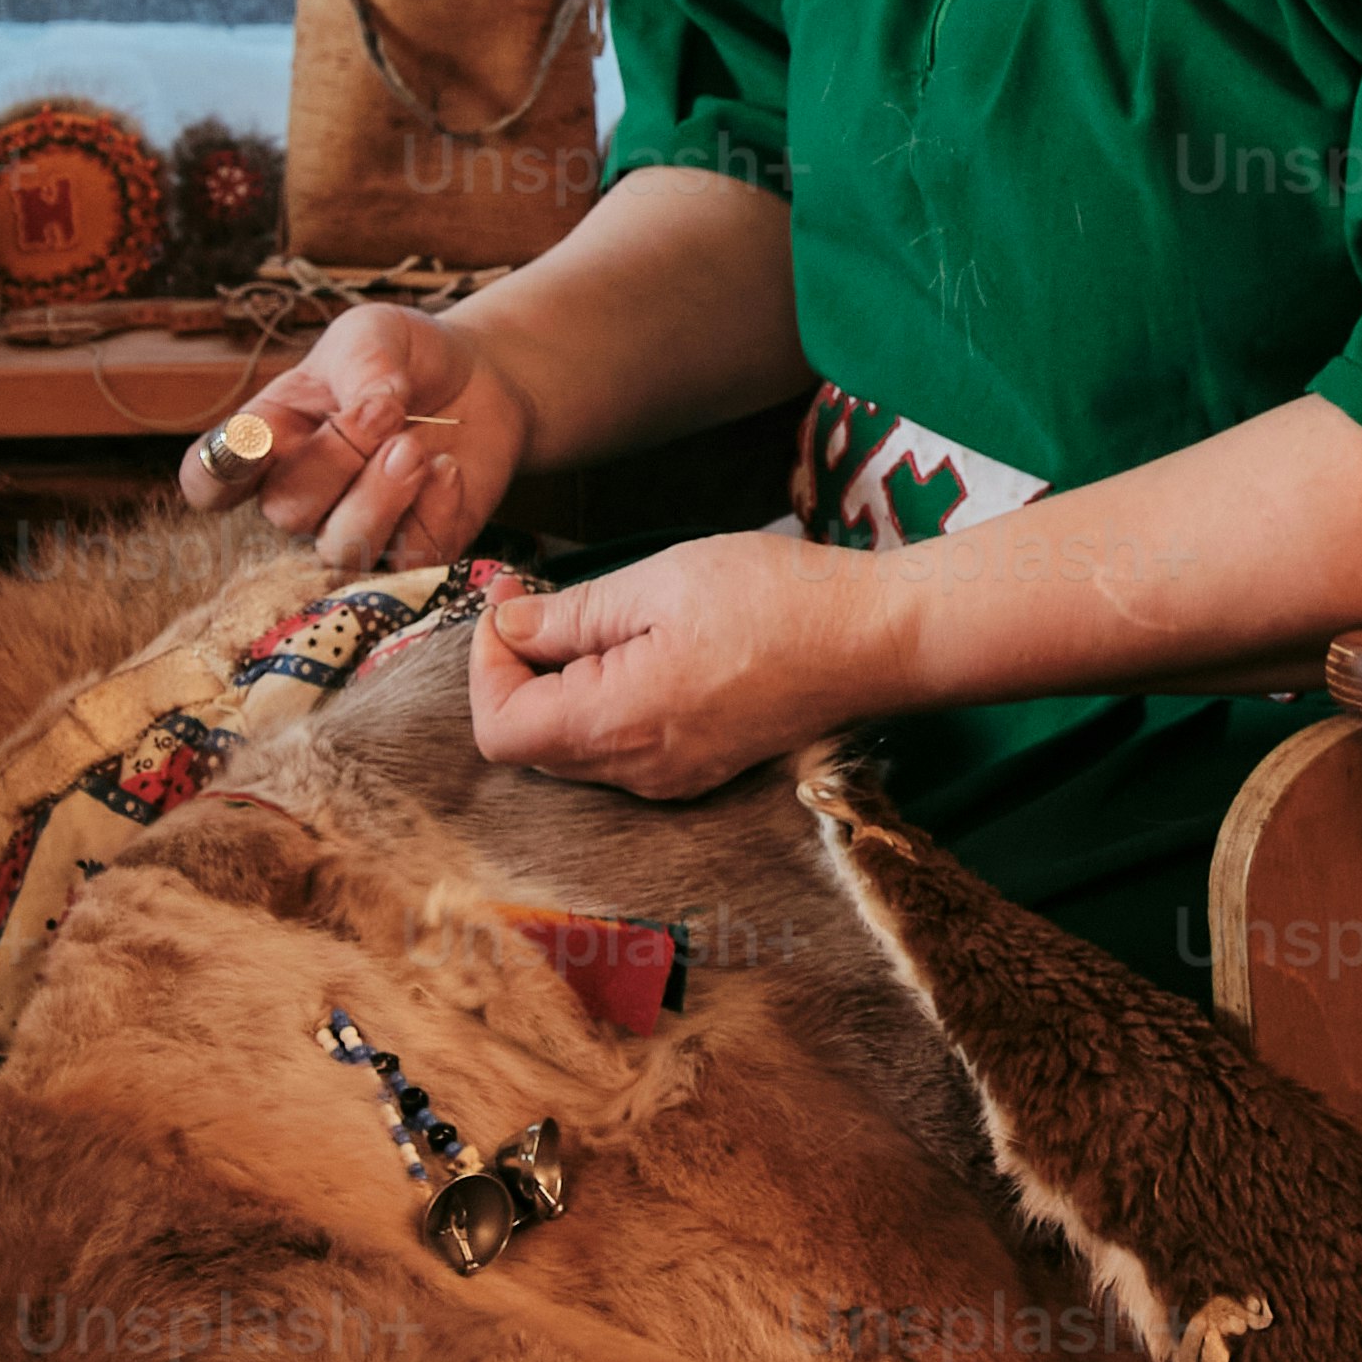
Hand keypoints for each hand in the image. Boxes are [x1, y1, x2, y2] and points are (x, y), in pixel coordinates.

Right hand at [185, 305, 537, 571]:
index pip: (210, 480)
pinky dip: (432, 510)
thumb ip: (360, 362)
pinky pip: (410, 557)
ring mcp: (354, 526)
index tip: (253, 442)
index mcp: (269, 437)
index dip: (216, 475)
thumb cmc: (405, 355)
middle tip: (385, 409)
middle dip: (336, 458)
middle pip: (285, 510)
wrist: (480, 375)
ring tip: (415, 447)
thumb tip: (371, 408)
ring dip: (378, 496)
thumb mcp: (374, 333)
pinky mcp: (414, 546)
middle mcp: (301, 493)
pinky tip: (448, 468)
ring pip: (341, 548)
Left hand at [468, 530, 927, 801]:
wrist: (874, 640)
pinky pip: (620, 749)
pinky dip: (601, 700)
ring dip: (559, 684)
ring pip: (573, 747)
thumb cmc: (776, 601)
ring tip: (588, 615)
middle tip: (535, 598)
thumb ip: (570, 615)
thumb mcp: (659, 583)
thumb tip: (509, 626)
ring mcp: (672, 778)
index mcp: (618, 724)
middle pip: (531, 743)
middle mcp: (639, 771)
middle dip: (517, 670)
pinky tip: (632, 646)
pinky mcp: (699, 769)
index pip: (499, 729)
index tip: (510, 603)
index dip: (487, 665)